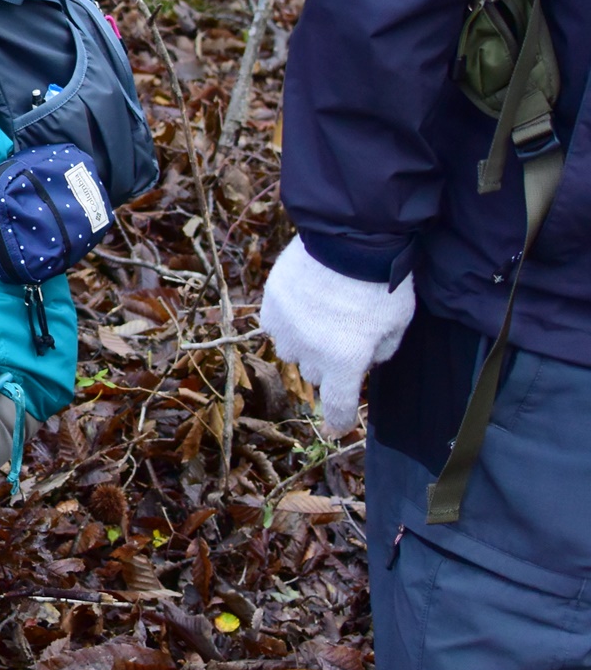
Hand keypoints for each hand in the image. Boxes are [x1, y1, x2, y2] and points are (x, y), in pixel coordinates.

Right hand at [259, 236, 414, 437]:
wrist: (348, 238)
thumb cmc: (381, 283)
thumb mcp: (399, 323)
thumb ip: (382, 350)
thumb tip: (365, 358)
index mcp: (345, 361)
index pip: (338, 406)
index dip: (338, 423)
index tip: (336, 431)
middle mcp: (309, 352)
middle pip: (316, 373)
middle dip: (329, 363)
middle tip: (344, 336)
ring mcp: (286, 329)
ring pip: (293, 350)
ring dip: (306, 342)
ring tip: (322, 314)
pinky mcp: (270, 306)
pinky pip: (276, 325)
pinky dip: (289, 321)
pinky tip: (304, 301)